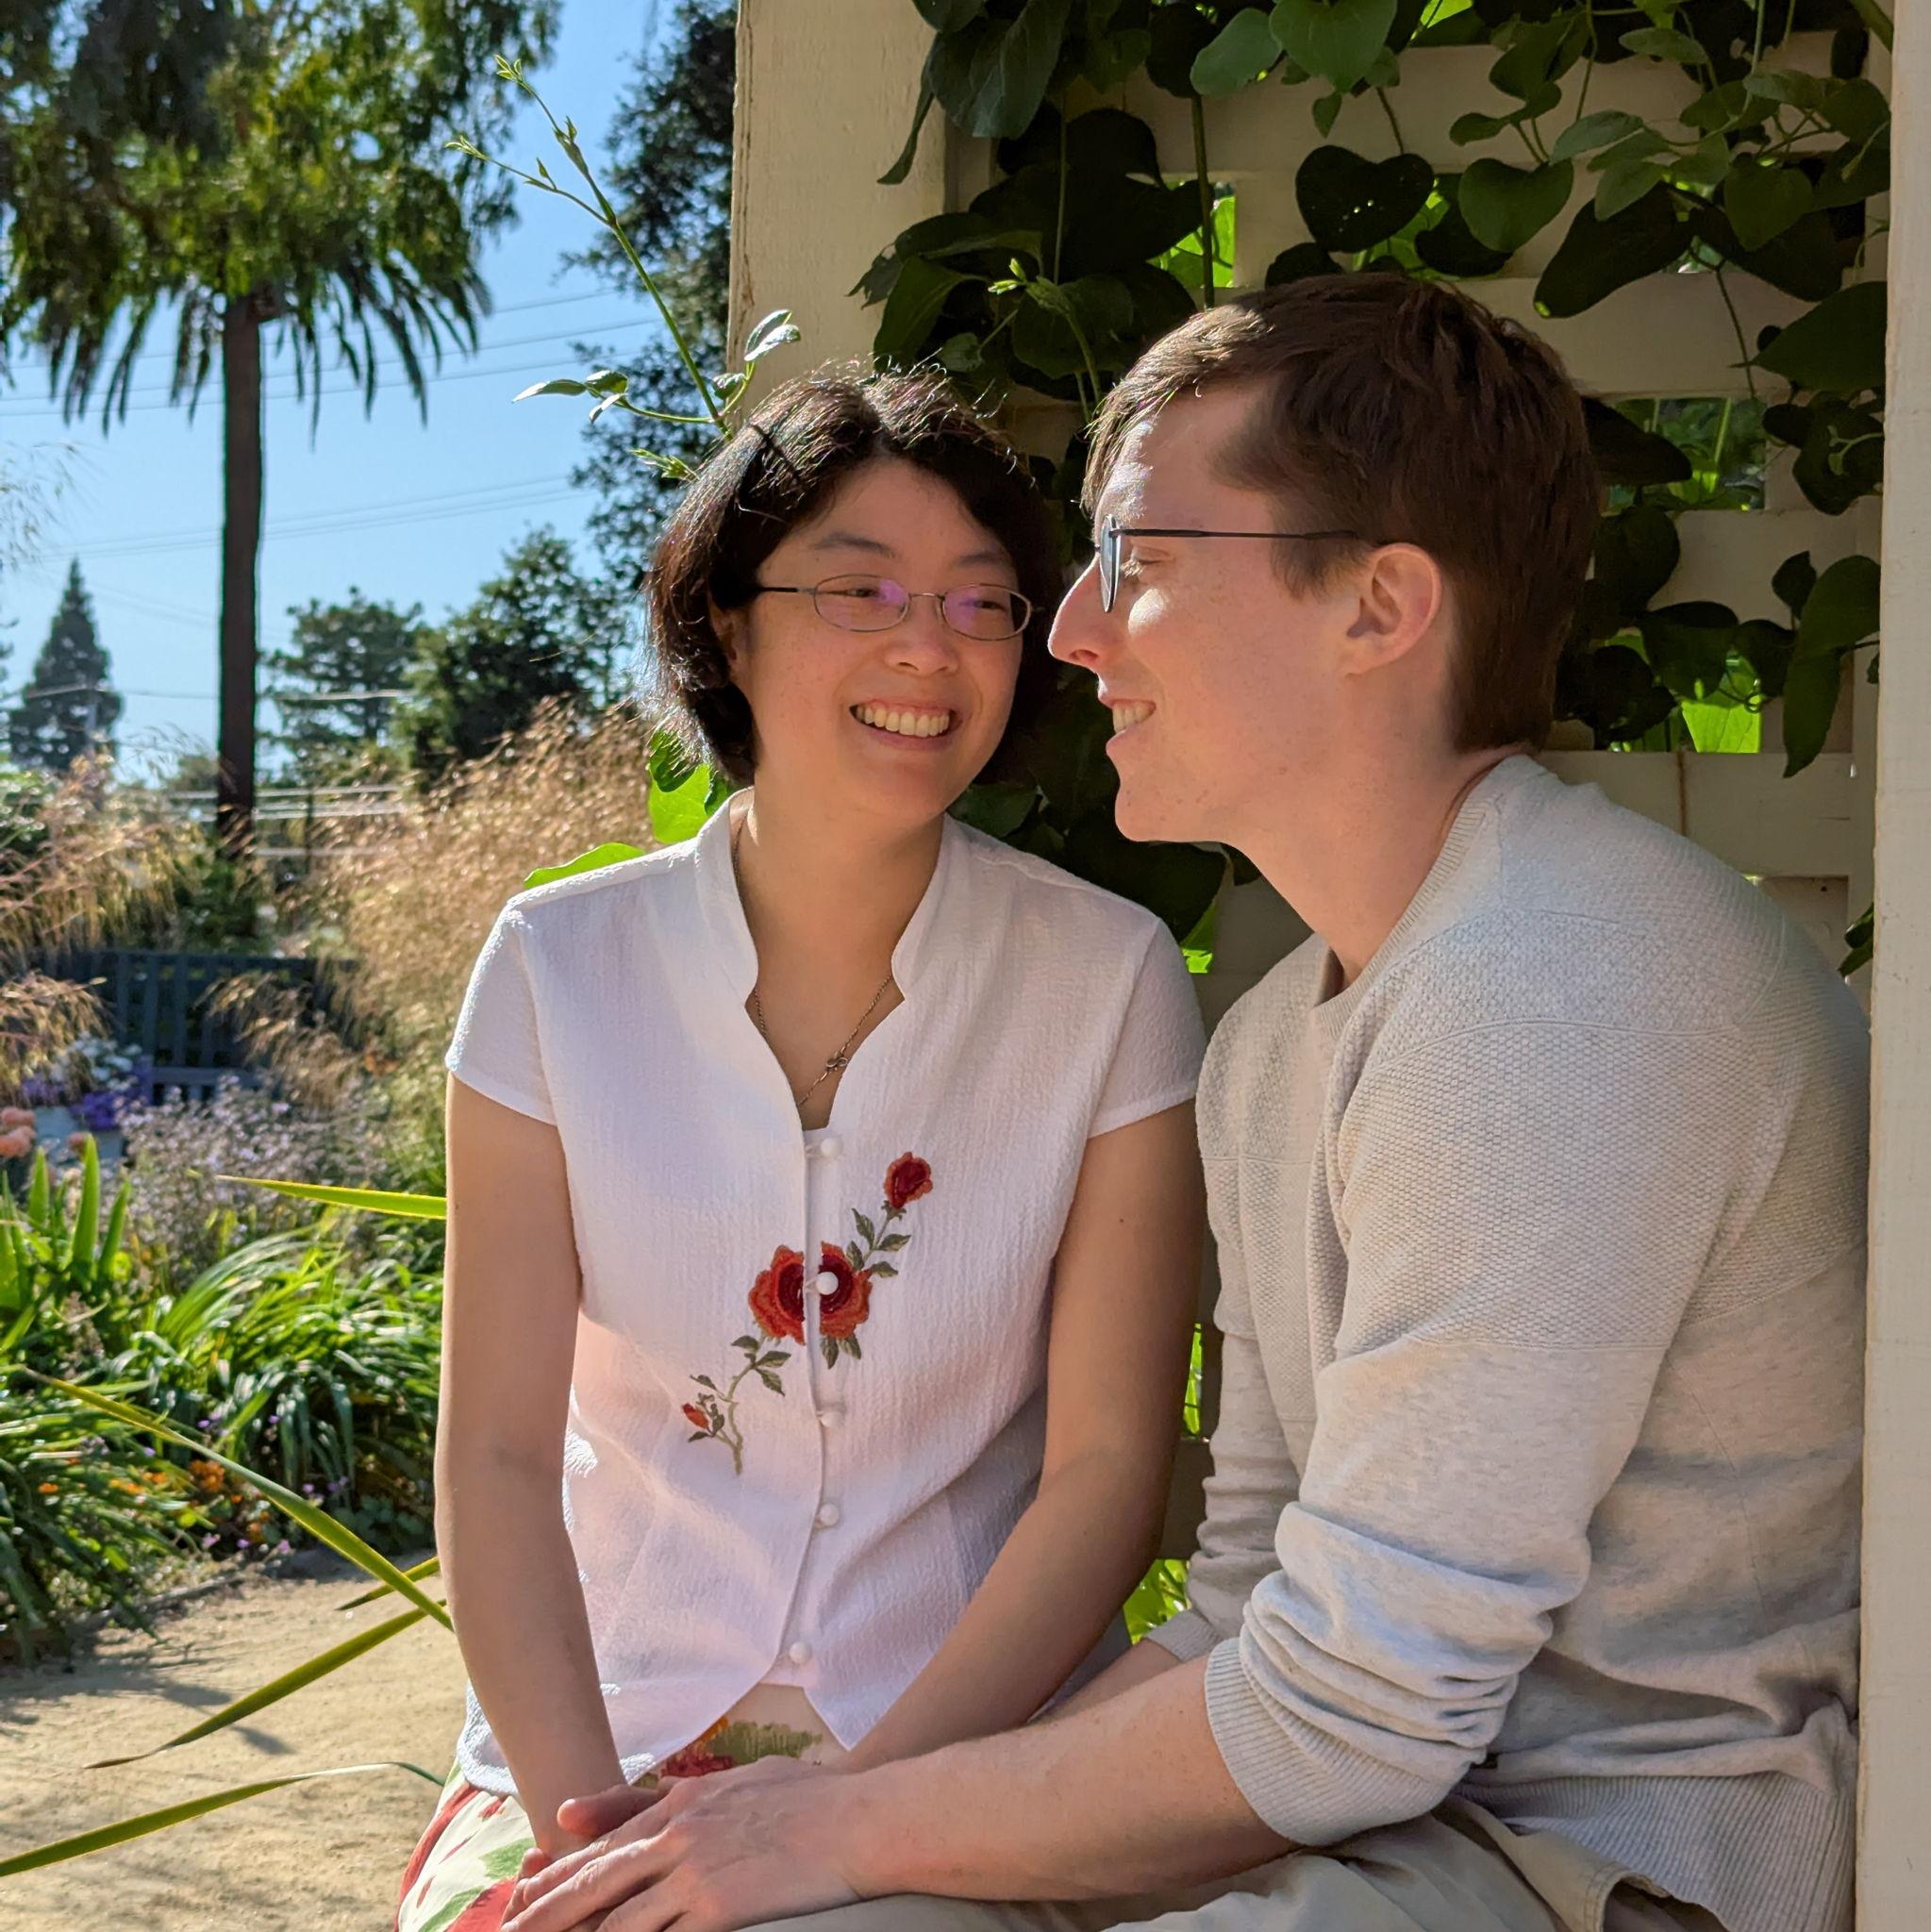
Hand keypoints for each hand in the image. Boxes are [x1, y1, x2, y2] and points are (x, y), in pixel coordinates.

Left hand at [503, 1759, 856, 1931]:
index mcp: (682, 1806)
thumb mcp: (736, 1781)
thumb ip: (678, 1792)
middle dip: (545, 1914)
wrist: (858, 1817)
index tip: (524, 1897)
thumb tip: (645, 1796)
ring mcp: (696, 1874)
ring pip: (618, 1922)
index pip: (606, 1846)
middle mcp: (678, 1837)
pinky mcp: (720, 1908)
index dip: (559, 1876)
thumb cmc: (809, 1798)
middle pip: (595, 1883)